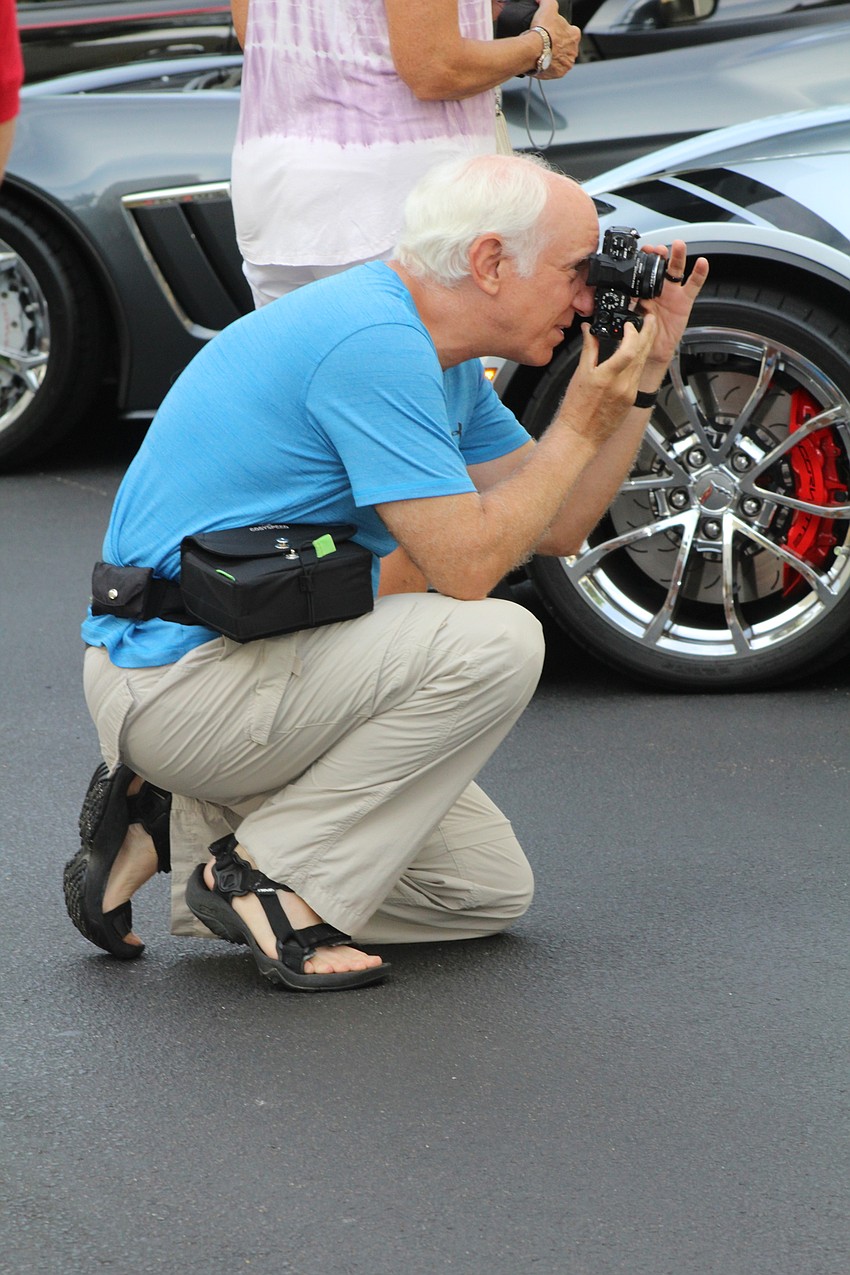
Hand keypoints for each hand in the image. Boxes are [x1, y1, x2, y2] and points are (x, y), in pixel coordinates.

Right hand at [534, 0, 580, 78]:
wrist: (533, 49)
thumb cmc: (543, 30)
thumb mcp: (548, 7)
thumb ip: (547, 1)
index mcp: (574, 35)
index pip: (571, 32)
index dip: (561, 32)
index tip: (553, 33)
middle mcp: (574, 51)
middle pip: (566, 48)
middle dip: (558, 46)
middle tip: (546, 44)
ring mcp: (567, 63)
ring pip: (561, 60)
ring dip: (554, 58)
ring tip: (542, 53)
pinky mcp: (559, 73)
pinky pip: (554, 71)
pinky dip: (548, 67)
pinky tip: (541, 62)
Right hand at [559, 314, 658, 444]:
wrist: (580, 435)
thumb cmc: (576, 409)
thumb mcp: (580, 374)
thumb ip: (589, 348)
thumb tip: (590, 330)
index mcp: (607, 377)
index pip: (629, 350)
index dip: (633, 333)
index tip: (629, 324)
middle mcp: (622, 386)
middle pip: (642, 354)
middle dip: (648, 333)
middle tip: (651, 318)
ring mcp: (629, 393)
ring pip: (642, 364)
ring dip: (646, 346)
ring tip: (647, 331)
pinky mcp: (631, 400)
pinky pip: (639, 376)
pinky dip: (639, 361)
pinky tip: (638, 354)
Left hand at [636, 239, 709, 373]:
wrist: (653, 351)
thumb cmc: (641, 334)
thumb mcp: (631, 318)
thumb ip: (628, 305)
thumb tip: (622, 296)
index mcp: (643, 290)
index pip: (644, 270)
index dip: (643, 259)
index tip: (641, 252)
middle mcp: (658, 288)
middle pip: (661, 266)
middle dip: (660, 254)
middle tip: (658, 249)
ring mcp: (673, 293)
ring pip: (677, 270)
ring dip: (678, 256)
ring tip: (679, 245)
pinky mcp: (685, 300)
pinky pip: (694, 285)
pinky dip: (699, 273)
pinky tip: (702, 263)